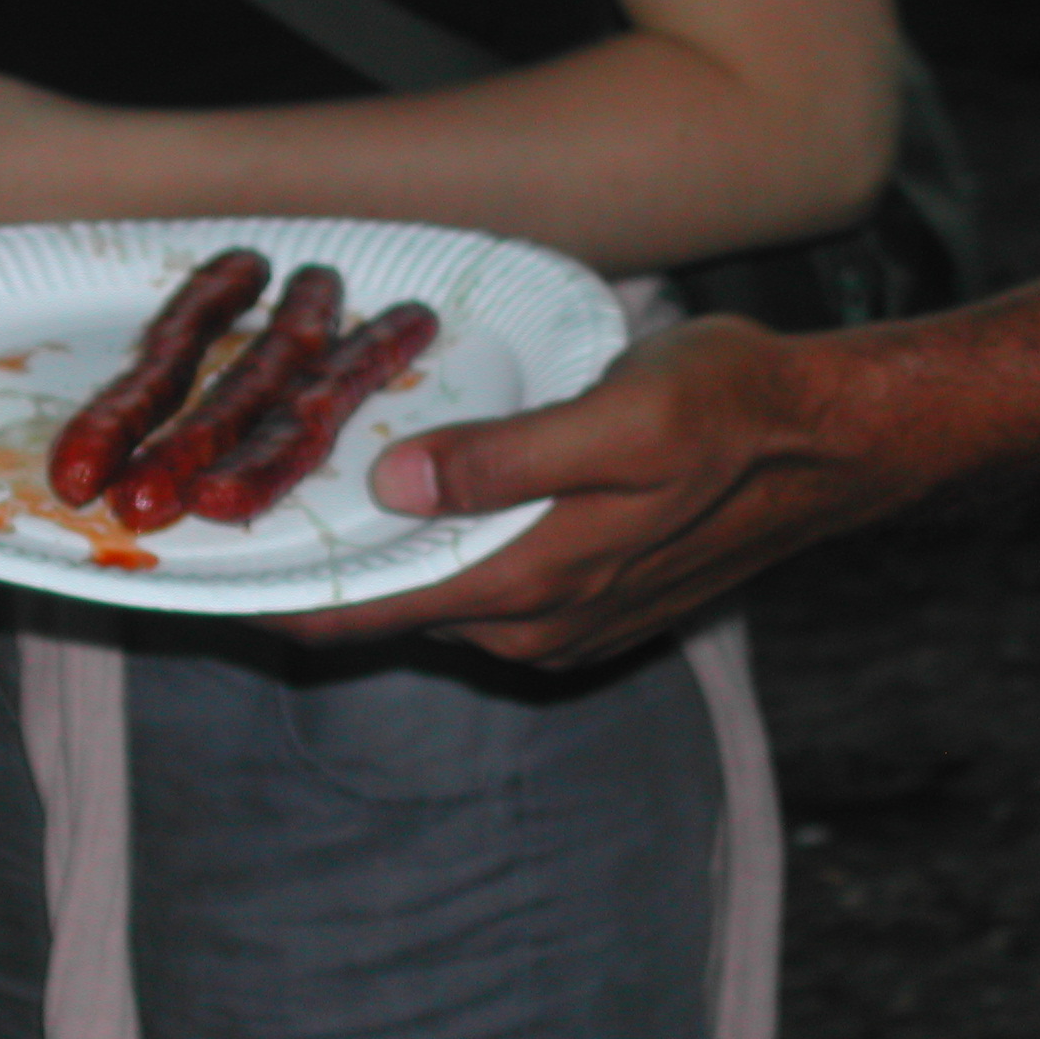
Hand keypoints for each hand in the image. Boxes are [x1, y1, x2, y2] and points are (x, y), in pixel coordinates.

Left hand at [268, 316, 928, 667]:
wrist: (831, 441)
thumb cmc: (732, 410)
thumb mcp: (623, 415)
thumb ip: (507, 460)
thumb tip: (395, 489)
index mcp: (533, 587)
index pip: (371, 610)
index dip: (284, 591)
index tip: (208, 565)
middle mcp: (537, 628)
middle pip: (394, 611)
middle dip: (322, 570)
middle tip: (247, 507)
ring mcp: (565, 627)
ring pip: (437, 601)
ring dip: (380, 562)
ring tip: (311, 500)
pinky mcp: (589, 609)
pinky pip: (483, 592)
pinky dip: (439, 558)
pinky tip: (418, 506)